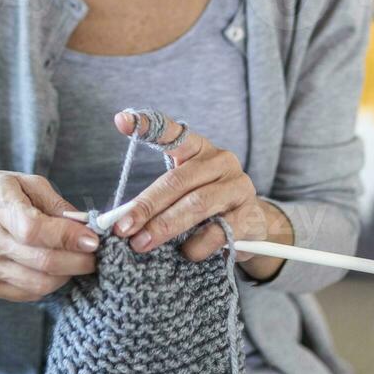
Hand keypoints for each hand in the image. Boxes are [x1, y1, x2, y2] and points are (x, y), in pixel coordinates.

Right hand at [0, 172, 99, 301]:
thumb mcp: (26, 183)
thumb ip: (57, 204)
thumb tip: (85, 226)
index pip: (35, 230)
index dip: (68, 237)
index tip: (93, 239)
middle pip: (43, 262)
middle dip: (78, 262)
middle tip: (93, 255)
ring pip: (39, 284)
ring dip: (66, 275)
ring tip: (75, 261)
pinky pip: (28, 294)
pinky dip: (48, 284)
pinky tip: (52, 269)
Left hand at [111, 110, 293, 280]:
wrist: (252, 224)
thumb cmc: (206, 205)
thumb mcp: (183, 193)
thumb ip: (156, 199)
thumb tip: (120, 220)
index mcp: (199, 148)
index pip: (172, 133)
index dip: (147, 125)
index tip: (121, 120)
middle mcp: (221, 160)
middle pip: (176, 180)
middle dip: (146, 206)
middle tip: (123, 227)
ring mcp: (238, 186)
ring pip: (196, 204)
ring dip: (165, 226)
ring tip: (142, 243)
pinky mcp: (250, 214)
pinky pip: (219, 231)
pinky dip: (197, 244)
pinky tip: (186, 252)